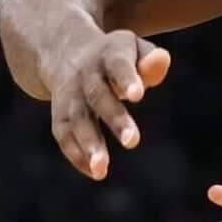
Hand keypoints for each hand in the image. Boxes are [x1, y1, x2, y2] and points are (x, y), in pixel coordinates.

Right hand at [49, 32, 169, 181]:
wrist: (65, 51)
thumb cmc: (116, 56)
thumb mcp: (134, 49)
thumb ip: (150, 60)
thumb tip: (161, 61)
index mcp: (109, 54)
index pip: (118, 65)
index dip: (127, 79)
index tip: (138, 95)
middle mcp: (86, 74)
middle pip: (98, 95)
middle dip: (114, 118)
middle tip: (133, 141)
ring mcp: (70, 95)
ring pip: (76, 119)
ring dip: (88, 144)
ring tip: (101, 169)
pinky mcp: (59, 114)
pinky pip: (63, 133)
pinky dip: (76, 154)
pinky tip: (94, 172)